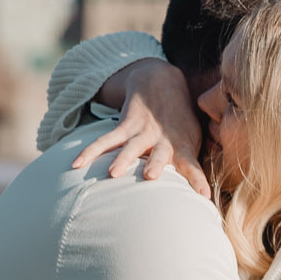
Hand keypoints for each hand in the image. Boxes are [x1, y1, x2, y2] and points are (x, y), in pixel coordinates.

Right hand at [72, 59, 210, 196]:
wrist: (162, 83)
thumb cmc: (179, 123)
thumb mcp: (193, 138)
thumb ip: (192, 163)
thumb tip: (203, 195)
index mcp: (182, 147)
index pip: (193, 167)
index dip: (197, 180)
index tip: (204, 196)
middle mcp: (161, 140)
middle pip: (158, 155)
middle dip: (155, 165)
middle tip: (149, 176)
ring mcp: (142, 132)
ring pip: (129, 147)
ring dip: (122, 159)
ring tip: (111, 173)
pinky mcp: (125, 126)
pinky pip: (105, 141)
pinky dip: (90, 152)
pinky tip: (76, 164)